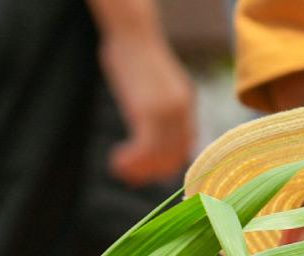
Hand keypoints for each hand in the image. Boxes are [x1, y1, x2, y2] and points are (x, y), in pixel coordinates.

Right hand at [99, 29, 195, 185]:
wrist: (132, 32)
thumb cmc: (135, 54)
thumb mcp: (154, 83)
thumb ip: (157, 106)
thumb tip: (148, 127)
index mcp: (187, 104)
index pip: (186, 147)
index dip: (166, 165)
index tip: (146, 171)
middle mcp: (182, 111)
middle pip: (175, 157)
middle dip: (151, 173)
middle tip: (128, 175)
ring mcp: (167, 113)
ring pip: (160, 157)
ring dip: (138, 170)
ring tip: (119, 168)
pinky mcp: (149, 111)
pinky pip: (145, 149)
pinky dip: (131, 161)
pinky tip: (116, 159)